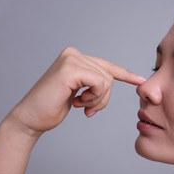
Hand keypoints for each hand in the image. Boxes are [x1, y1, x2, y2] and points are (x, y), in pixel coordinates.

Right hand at [7, 47, 144, 135]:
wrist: (32, 119)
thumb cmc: (53, 107)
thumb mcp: (79, 92)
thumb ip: (93, 83)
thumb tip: (110, 80)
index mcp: (76, 58)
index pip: (107, 66)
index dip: (126, 75)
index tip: (141, 81)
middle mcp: (74, 54)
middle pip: (109, 76)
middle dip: (103, 97)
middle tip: (87, 108)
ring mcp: (71, 59)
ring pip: (106, 81)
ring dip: (98, 100)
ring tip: (81, 105)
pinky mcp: (70, 69)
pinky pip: (100, 84)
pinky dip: (94, 98)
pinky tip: (78, 102)